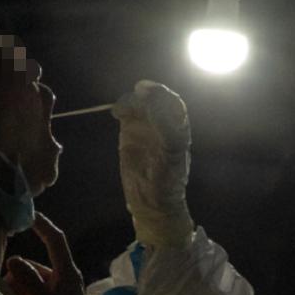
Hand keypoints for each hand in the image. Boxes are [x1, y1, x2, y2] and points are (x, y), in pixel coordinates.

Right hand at [4, 212, 101, 294]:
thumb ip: (29, 280)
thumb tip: (13, 258)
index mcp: (67, 273)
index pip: (55, 240)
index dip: (42, 225)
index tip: (27, 214)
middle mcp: (61, 280)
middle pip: (32, 268)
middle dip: (16, 276)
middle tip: (4, 289)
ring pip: (28, 284)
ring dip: (17, 292)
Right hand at [112, 80, 193, 247]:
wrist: (151, 202)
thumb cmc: (167, 180)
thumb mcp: (171, 155)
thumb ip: (166, 128)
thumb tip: (154, 104)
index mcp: (178, 128)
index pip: (172, 103)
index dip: (162, 94)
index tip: (149, 92)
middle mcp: (163, 124)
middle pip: (154, 99)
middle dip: (145, 94)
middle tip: (137, 93)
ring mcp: (146, 127)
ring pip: (139, 104)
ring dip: (131, 101)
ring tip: (122, 110)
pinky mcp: (130, 132)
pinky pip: (127, 113)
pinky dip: (121, 108)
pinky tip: (116, 113)